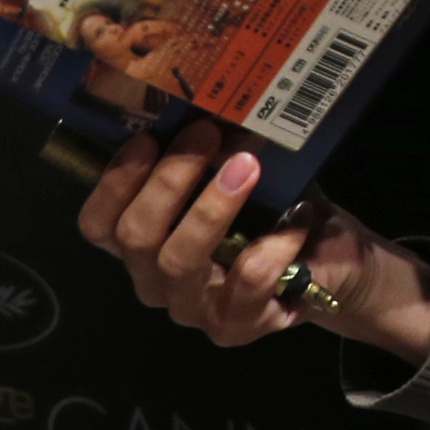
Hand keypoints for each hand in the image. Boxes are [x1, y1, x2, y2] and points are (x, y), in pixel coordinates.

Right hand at [73, 123, 429, 358]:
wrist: (331, 262)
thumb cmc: (272, 211)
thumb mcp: (236, 171)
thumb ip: (211, 150)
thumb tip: (203, 102)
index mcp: (141, 243)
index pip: (98, 224)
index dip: (114, 182)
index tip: (147, 138)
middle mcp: (155, 280)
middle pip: (136, 237)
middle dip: (168, 180)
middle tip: (206, 133)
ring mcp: (191, 308)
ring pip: (180, 261)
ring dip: (211, 206)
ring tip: (247, 165)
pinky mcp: (233, 327)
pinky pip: (245, 283)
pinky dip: (272, 243)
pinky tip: (297, 219)